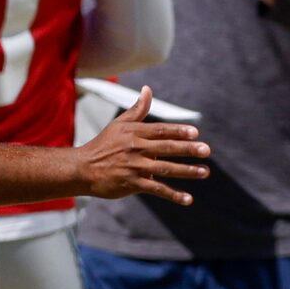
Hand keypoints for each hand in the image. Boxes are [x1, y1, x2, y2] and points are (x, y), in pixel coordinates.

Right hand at [72, 87, 211, 203]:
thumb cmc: (103, 144)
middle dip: (188, 149)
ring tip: (204, 172)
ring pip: (165, 169)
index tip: (195, 133)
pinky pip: (156, 189)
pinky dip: (173, 194)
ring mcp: (134, 167)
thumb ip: (137, 109)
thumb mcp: (119, 124)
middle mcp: (136, 148)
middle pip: (166, 148)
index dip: (179, 131)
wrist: (83, 169)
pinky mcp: (132, 184)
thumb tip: (148, 90)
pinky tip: (188, 199)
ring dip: (186, 171)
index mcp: (135, 133)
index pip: (161, 130)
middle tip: (206, 150)